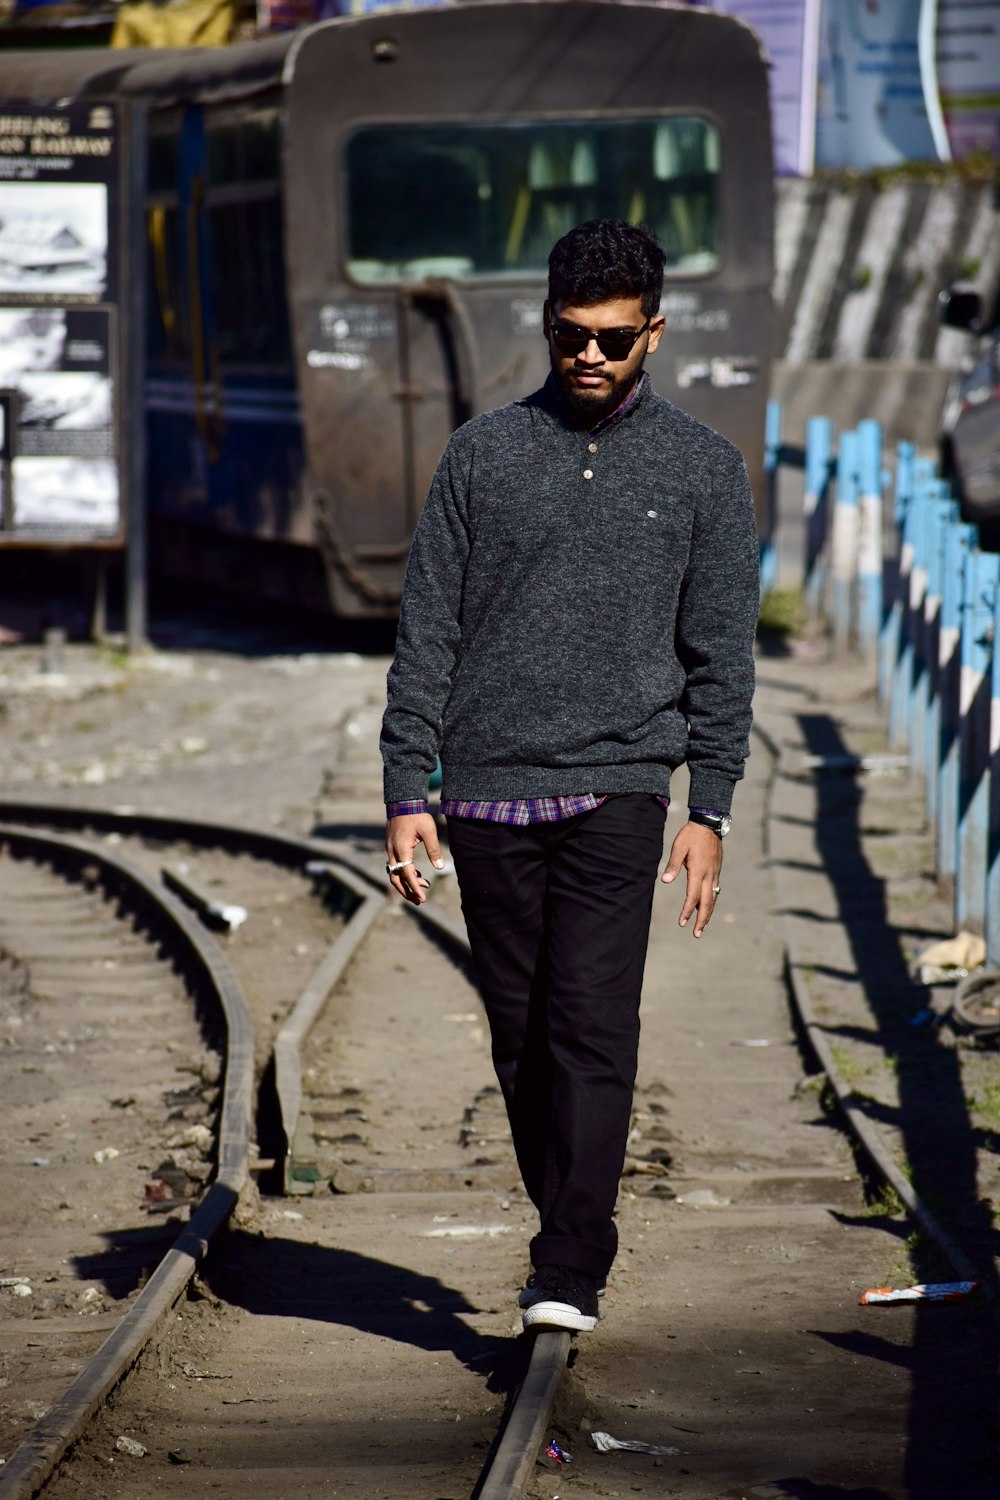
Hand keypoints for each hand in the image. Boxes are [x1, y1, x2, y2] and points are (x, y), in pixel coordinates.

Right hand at [385, 813, 444, 905]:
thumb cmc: (417, 815)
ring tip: (423, 888)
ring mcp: (390, 850)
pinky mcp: (392, 848)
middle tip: (420, 901)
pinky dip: (405, 874)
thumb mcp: (429, 831)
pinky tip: (418, 875)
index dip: (414, 888)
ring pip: (394, 874)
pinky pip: (396, 866)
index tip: (422, 898)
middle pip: (395, 879)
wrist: (403, 802)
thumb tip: (440, 868)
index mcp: (401, 849)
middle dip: (407, 892)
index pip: (407, 874)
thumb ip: (434, 849)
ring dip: (406, 884)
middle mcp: (393, 852)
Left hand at [660, 822, 722, 937]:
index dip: (687, 911)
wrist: (709, 823)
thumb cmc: (691, 835)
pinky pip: (715, 890)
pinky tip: (707, 907)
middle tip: (696, 934)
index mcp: (698, 871)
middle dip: (702, 920)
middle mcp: (709, 875)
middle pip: (707, 903)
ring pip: (713, 898)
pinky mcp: (717, 870)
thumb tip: (665, 880)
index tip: (682, 923)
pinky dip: (711, 902)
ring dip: (708, 913)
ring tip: (702, 926)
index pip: (692, 896)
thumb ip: (672, 865)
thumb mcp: (678, 847)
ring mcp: (715, 873)